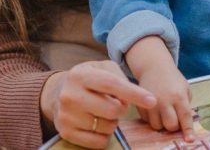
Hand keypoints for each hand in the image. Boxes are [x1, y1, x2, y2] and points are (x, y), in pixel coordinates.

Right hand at [40, 60, 156, 148]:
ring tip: (101, 112)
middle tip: (115, 103)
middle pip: (113, 110)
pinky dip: (104, 135)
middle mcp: (70, 95)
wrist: (57, 93)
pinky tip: (97, 124)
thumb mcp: (102, 68)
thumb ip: (120, 78)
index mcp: (80, 75)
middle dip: (122, 109)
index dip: (134, 94)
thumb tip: (133, 98)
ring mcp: (66, 115)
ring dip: (112, 121)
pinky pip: (98, 142)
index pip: (112, 85)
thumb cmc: (88, 79)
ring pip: (108, 127)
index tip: (152, 101)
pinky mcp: (66, 132)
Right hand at [135, 61, 193, 140]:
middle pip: (170, 125)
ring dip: (162, 123)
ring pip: (157, 126)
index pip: (185, 117)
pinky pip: (147, 121)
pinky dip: (151, 119)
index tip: (190, 140)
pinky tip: (155, 108)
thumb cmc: (173, 79)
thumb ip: (186, 105)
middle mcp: (165, 101)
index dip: (188, 130)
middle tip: (174, 118)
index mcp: (179, 96)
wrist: (154, 67)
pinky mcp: (141, 105)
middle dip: (173, 126)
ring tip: (163, 112)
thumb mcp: (185, 88)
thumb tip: (184, 123)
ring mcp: (151, 103)